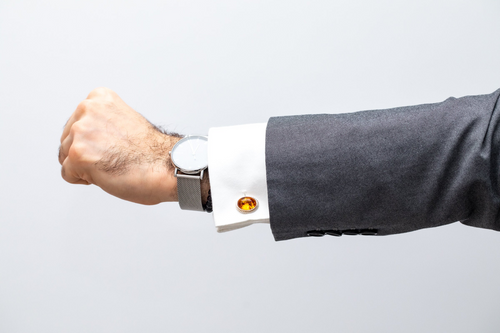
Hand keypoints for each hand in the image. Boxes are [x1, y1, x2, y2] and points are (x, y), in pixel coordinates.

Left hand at [59, 87, 181, 204]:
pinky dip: (85, 180)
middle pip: (67, 140)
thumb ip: (102, 123)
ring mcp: (81, 131)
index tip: (117, 144)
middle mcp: (87, 109)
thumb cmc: (151, 151)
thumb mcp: (124, 121)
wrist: (165, 165)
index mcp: (98, 98)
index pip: (77, 124)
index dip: (96, 141)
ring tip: (113, 163)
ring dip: (86, 166)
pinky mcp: (78, 154)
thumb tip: (86, 137)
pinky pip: (68, 175)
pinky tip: (107, 173)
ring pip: (66, 158)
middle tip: (117, 156)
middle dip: (87, 153)